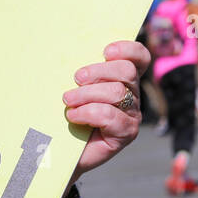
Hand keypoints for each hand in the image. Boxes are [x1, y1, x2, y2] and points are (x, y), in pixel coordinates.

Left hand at [63, 40, 149, 188]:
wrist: (59, 149)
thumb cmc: (62, 113)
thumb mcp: (69, 86)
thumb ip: (77, 70)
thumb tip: (64, 48)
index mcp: (122, 78)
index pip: (139, 57)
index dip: (128, 49)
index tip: (105, 51)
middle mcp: (132, 94)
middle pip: (127, 71)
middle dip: (99, 71)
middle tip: (76, 78)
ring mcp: (132, 114)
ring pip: (118, 92)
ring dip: (87, 94)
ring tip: (67, 100)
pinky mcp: (126, 133)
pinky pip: (110, 115)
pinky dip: (88, 113)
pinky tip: (73, 116)